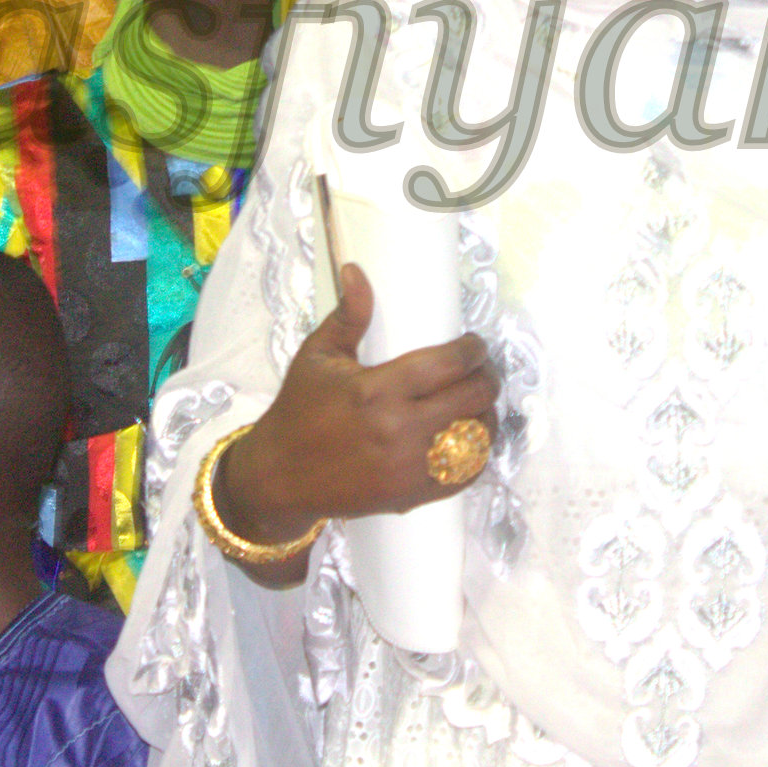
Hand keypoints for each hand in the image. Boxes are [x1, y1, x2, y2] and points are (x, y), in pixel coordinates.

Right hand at [219, 264, 499, 542]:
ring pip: (478, 436)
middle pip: (473, 397)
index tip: (474, 344)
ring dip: (487, 414)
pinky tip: (471, 436)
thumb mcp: (318, 357)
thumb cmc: (299, 412)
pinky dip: (477, 452)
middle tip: (482, 368)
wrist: (280, 478)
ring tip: (480, 400)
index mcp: (376, 391)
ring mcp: (409, 467)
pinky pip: (466, 473)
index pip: (449, 363)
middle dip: (487, 376)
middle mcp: (399, 430)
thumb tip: (356, 271)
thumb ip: (347, 315)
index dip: (473, 349)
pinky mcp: (413, 495)